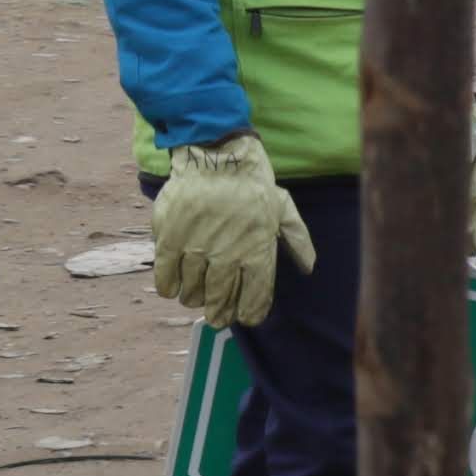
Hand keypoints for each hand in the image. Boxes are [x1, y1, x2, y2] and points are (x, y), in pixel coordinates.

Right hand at [152, 134, 315, 330]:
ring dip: (194, 298)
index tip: (244, 316)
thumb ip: (298, 241)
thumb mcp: (284, 210)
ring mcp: (196, 249)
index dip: (250, 313)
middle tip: (217, 316)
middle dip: (219, 314)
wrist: (216, 159)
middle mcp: (227, 256)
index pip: (255, 298)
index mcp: (258, 252)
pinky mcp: (169, 241)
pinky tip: (174, 285)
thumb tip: (309, 268)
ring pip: (191, 293)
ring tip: (196, 295)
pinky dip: (169, 287)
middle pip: (219, 302)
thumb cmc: (252, 186)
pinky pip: (166, 278)